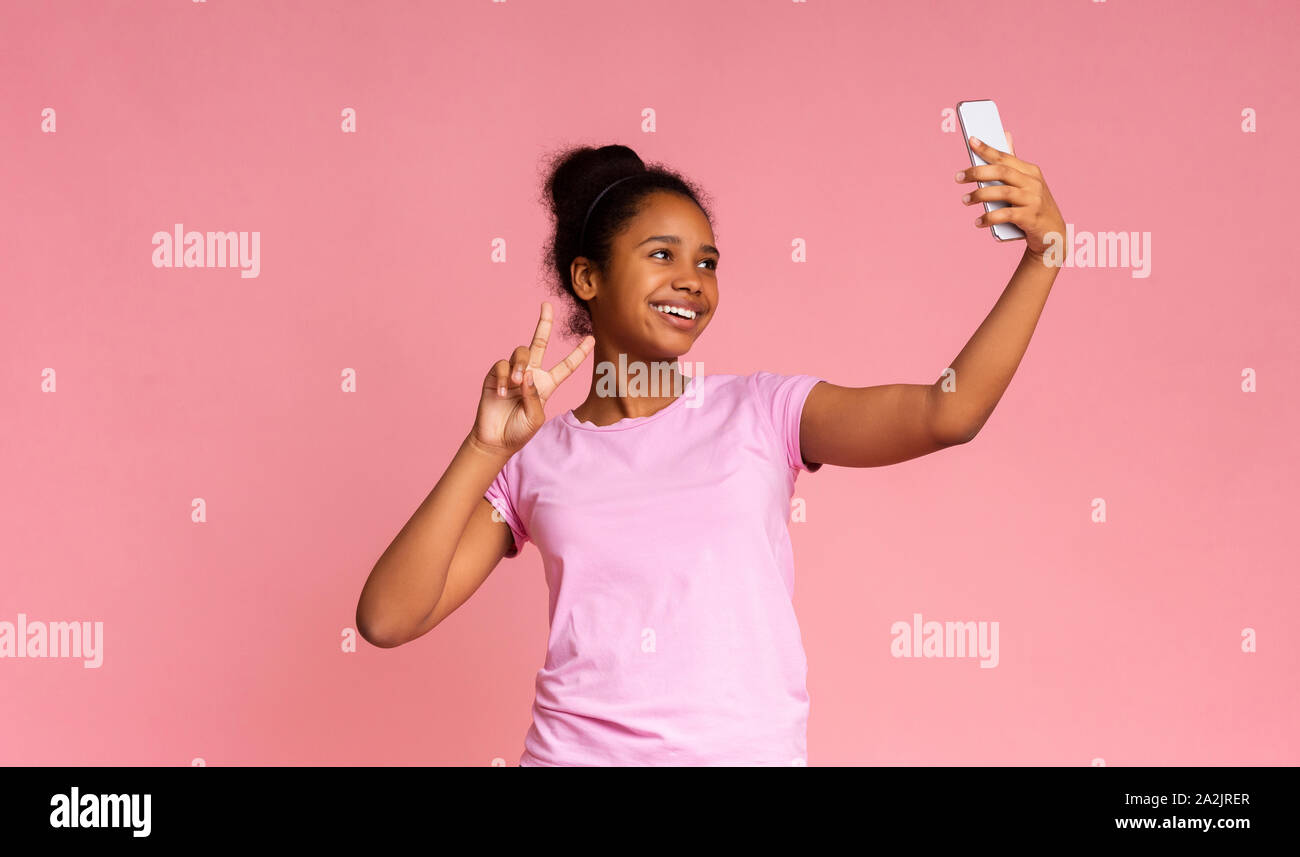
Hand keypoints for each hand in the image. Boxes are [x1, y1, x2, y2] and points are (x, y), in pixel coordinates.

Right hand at [471, 301, 594, 456]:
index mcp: (547, 384)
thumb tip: (527, 374)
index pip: (566, 366)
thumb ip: (534, 397)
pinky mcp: (495, 375)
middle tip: (547, 305)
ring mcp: (513, 373)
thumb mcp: (535, 418)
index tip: (592, 338)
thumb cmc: (519, 431)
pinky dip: (502, 377)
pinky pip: (501, 365)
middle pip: (540, 342)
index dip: (579, 353)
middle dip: (544, 323)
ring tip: (515, 383)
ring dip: (520, 365)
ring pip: (520, 352)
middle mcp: (531, 374)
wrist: (495, 440)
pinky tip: (502, 392)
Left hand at [957, 131, 1064, 258]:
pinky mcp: (1030, 217)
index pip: (1005, 157)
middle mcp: (1033, 183)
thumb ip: (1013, 163)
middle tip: (958, 177)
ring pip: (1002, 192)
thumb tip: (1005, 135)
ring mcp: (1033, 200)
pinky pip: (1005, 215)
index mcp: (1030, 171)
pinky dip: (989, 218)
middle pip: (1001, 172)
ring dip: (979, 195)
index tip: (971, 140)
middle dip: (977, 172)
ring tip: (964, 200)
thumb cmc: (1033, 206)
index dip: (987, 149)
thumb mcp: (1026, 184)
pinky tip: (978, 221)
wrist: (1053, 234)